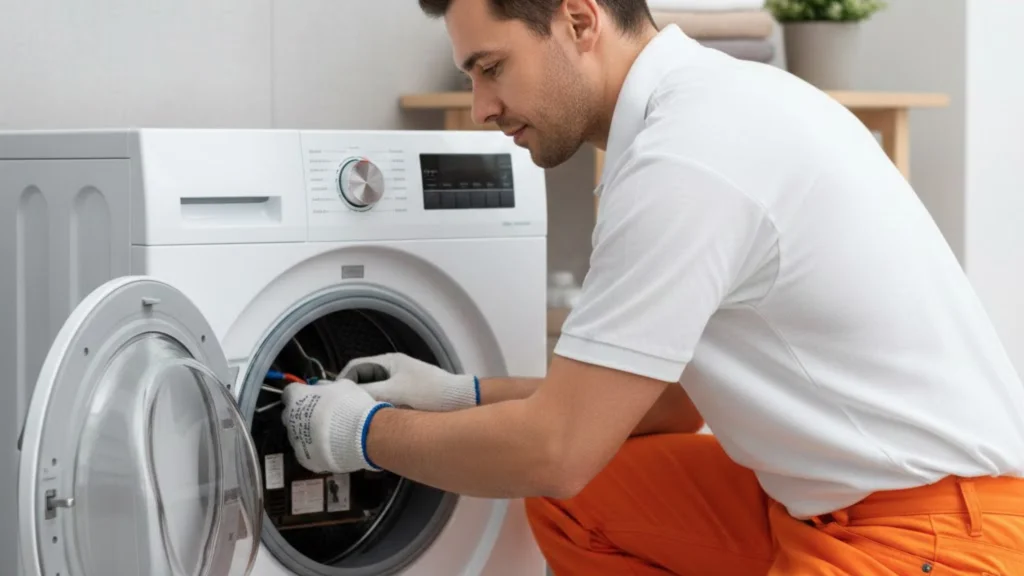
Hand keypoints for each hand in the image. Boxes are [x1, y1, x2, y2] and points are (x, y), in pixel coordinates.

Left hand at [280, 379, 391, 472]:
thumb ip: (326, 385)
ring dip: (307, 433)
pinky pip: (306, 452)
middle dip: (299, 414)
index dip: (300, 393)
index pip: (289, 392)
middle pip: (289, 415)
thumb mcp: (342, 385)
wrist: (362, 435)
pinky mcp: (305, 459)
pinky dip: (314, 450)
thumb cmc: (350, 405)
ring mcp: (296, 441)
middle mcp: (290, 420)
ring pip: (296, 435)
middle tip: (318, 415)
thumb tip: (320, 386)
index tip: (309, 395)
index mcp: (297, 398)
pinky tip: (329, 448)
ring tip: (327, 434)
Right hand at [340, 352, 478, 411]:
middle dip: (353, 396)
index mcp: (388, 361)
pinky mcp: (409, 396)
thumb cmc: (428, 392)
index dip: (342, 382)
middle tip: (344, 414)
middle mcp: (393, 369)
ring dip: (367, 405)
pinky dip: (379, 411)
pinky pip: (386, 402)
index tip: (334, 400)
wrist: (461, 401)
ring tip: (359, 421)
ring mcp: (401, 383)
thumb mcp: (394, 393)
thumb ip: (367, 394)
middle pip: (364, 381)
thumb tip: (343, 398)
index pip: (355, 367)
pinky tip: (377, 424)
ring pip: (375, 393)